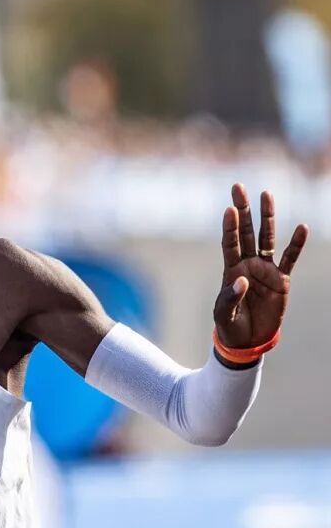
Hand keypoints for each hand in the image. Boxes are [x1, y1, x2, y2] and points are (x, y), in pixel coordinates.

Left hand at [215, 183, 306, 348]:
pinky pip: (291, 258)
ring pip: (268, 238)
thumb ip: (230, 298)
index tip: (229, 208)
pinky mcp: (281, 280)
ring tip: (266, 194)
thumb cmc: (231, 326)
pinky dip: (297, 244)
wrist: (249, 341)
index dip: (230, 227)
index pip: (229, 243)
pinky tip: (302, 227)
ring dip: (267, 217)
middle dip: (243, 210)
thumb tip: (241, 280)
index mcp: (231, 270)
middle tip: (238, 186)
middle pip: (245, 232)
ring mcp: (265, 270)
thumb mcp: (224, 315)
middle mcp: (247, 264)